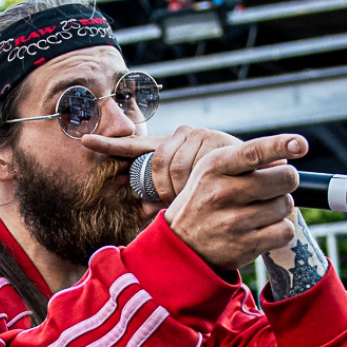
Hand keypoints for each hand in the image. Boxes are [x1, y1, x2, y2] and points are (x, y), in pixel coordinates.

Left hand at [83, 125, 242, 206]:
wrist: (260, 181)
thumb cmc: (219, 192)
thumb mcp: (185, 195)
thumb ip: (163, 198)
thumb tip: (143, 210)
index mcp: (169, 147)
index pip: (135, 146)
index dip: (110, 145)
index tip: (86, 141)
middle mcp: (181, 135)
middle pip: (156, 163)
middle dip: (161, 187)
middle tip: (172, 200)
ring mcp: (199, 136)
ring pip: (174, 167)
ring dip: (179, 188)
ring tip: (191, 195)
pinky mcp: (216, 140)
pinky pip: (194, 165)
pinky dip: (190, 179)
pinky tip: (185, 170)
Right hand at [157, 134, 304, 270]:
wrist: (182, 245)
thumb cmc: (206, 199)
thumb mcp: (214, 172)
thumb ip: (247, 160)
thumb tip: (285, 161)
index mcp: (215, 166)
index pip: (254, 152)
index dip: (281, 145)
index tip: (300, 145)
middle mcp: (223, 192)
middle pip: (285, 179)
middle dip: (285, 183)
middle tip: (270, 189)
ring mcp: (234, 221)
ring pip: (286, 205)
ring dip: (279, 209)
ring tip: (258, 212)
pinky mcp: (245, 245)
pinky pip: (285, 231)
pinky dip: (280, 231)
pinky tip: (262, 230)